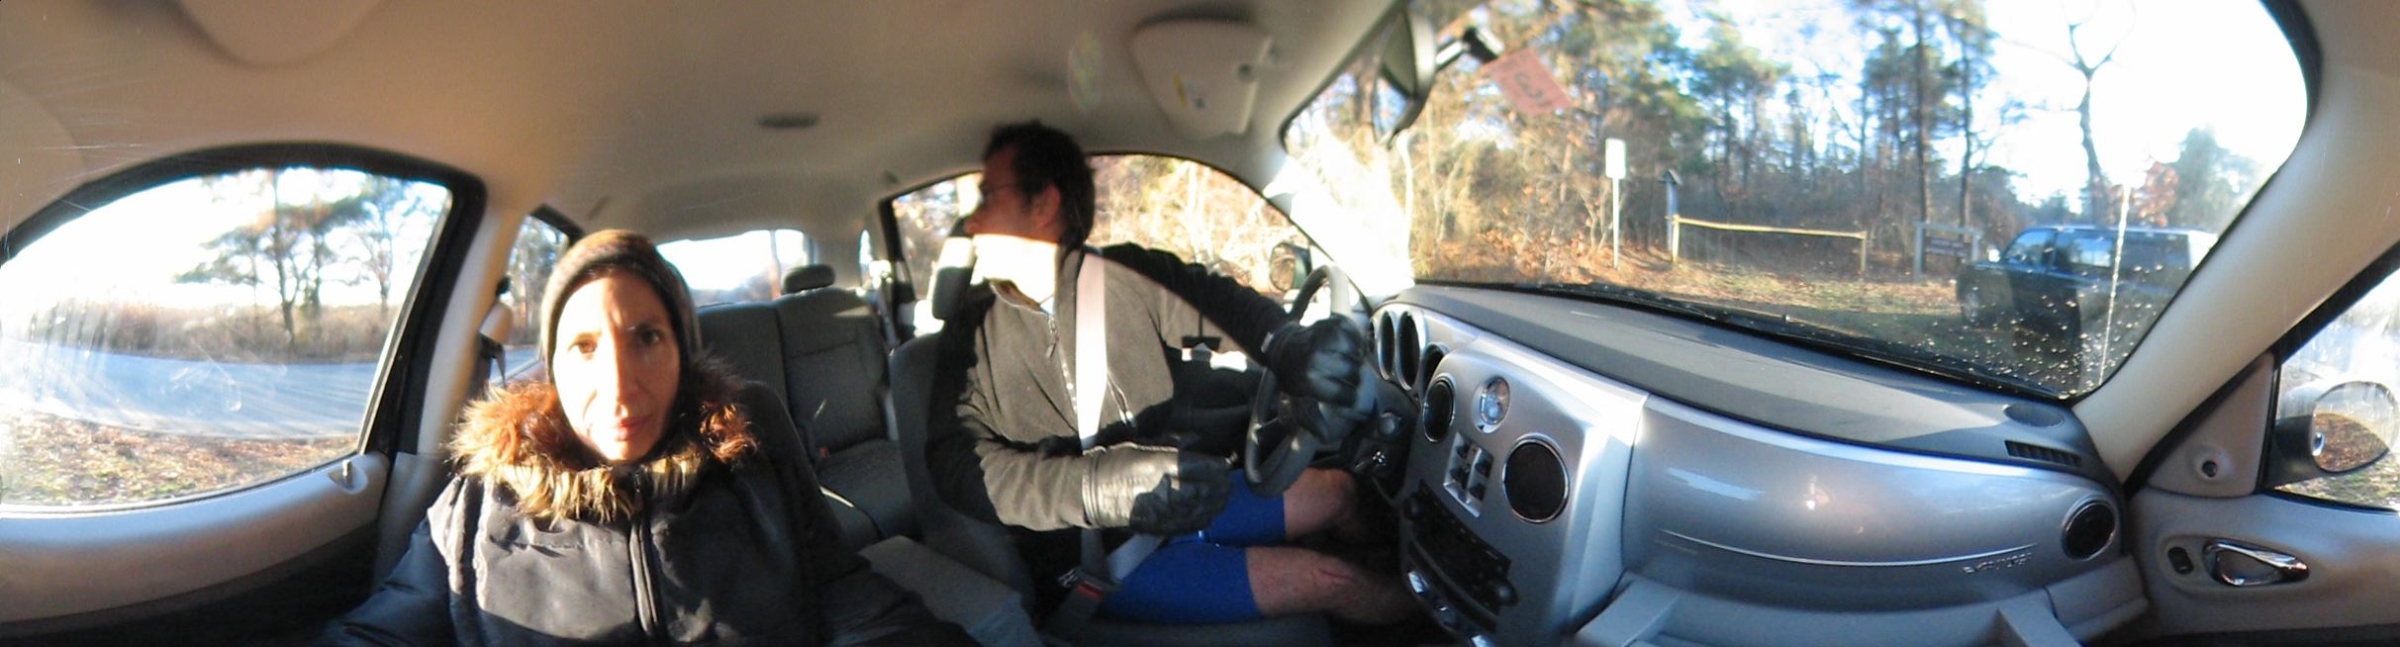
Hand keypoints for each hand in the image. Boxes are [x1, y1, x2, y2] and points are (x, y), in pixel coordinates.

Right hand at [1082, 445, 1231, 534]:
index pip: (1205, 467)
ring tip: (1221, 493)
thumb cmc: (1116, 463)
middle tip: (1226, 477)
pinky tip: (1209, 510)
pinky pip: (1194, 524)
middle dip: (1222, 483)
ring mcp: (1167, 513)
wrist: (1092, 494)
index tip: (1224, 461)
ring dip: (1218, 500)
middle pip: (1210, 489)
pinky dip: (1206, 516)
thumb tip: (1198, 438)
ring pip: (1206, 508)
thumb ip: (1173, 442)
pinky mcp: (1163, 528)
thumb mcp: (1142, 444)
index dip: (1219, 464)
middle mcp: (1168, 490)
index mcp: (1163, 466)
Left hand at [1265, 319, 1374, 420]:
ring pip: (1355, 352)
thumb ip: (1311, 420)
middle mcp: (1314, 357)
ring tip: (1351, 364)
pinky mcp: (1329, 322)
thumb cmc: (1293, 377)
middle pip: (1353, 374)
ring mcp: (1321, 336)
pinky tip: (1351, 348)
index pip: (1344, 395)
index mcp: (1307, 379)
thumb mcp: (1297, 401)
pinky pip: (1354, 333)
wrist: (1282, 346)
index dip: (1352, 400)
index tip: (1352, 400)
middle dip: (1355, 380)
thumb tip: (1325, 435)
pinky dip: (1356, 340)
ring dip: (1357, 359)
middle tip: (1352, 381)